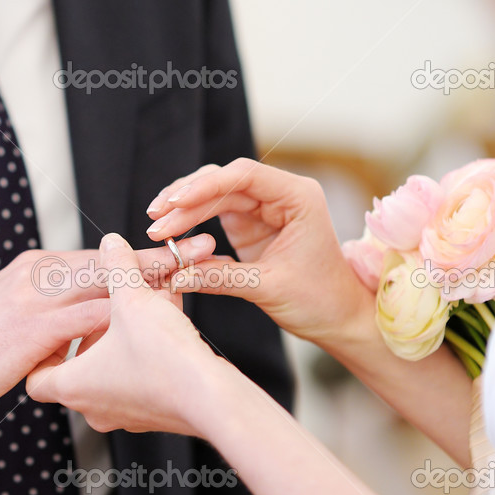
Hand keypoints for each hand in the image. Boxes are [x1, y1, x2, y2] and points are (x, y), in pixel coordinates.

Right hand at [0, 235, 215, 423]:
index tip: (181, 252)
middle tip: (204, 247)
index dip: (141, 257)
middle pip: (111, 260)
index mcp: (35, 267)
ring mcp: (35, 296)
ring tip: (195, 273)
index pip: (99, 258)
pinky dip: (128, 313)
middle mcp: (37, 272)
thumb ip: (55, 311)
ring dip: (154, 278)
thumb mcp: (18, 321)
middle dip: (159, 255)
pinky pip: (91, 315)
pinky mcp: (34, 326)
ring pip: (107, 280)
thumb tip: (94, 318)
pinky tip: (158, 315)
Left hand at [26, 233, 236, 436]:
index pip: (35, 378)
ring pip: (109, 374)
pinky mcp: (151, 416)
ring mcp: (123, 416)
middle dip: (92, 337)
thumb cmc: (165, 358)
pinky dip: (143, 355)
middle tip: (109, 312)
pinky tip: (164, 329)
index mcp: (73, 386)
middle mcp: (93, 407)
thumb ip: (118, 267)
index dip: (44, 351)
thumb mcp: (134, 300)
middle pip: (75, 372)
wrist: (213, 400)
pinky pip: (136, 382)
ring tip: (143, 314)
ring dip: (120, 343)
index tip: (62, 330)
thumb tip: (110, 243)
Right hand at [143, 158, 370, 344]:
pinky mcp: (249, 226)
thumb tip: (175, 277)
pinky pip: (213, 214)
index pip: (244, 176)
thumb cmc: (320, 300)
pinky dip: (191, 222)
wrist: (339, 318)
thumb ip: (222, 278)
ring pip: (214, 196)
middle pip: (223, 182)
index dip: (204, 186)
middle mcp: (280, 196)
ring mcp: (262, 209)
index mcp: (297, 197)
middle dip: (186, 200)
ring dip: (184, 209)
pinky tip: (169, 233)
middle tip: (156, 223)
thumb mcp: (269, 288)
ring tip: (156, 228)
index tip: (173, 203)